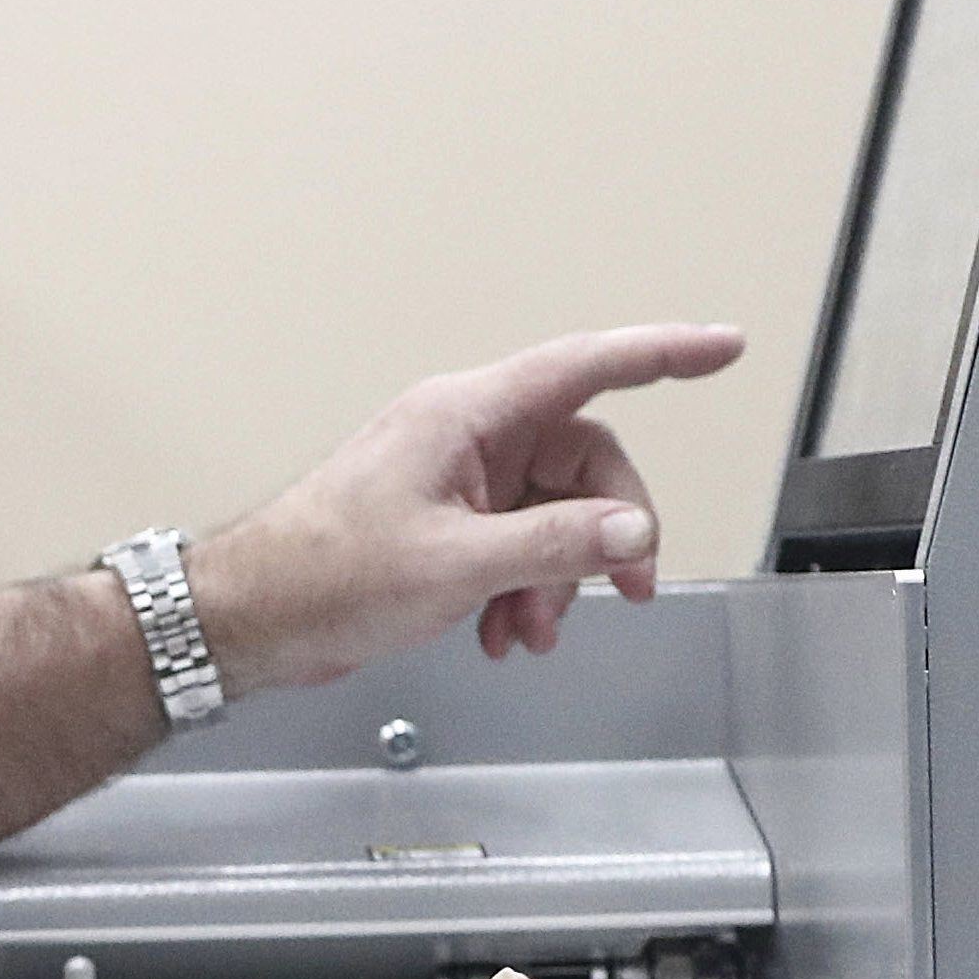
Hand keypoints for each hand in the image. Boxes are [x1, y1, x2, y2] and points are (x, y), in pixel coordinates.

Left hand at [186, 323, 741, 688]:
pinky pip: (520, 544)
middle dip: (608, 532)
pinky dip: (526, 590)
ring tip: (533, 628)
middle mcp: (468, 436)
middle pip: (584, 462)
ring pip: (556, 513)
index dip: (664, 352)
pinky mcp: (448, 523)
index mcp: (467, 415)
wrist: (254, 618)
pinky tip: (505, 632)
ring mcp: (459, 479)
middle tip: (626, 589)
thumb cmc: (323, 573)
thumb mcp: (457, 564)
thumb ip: (555, 545)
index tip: (723, 346)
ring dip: (560, 577)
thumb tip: (630, 531)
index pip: (588, 366)